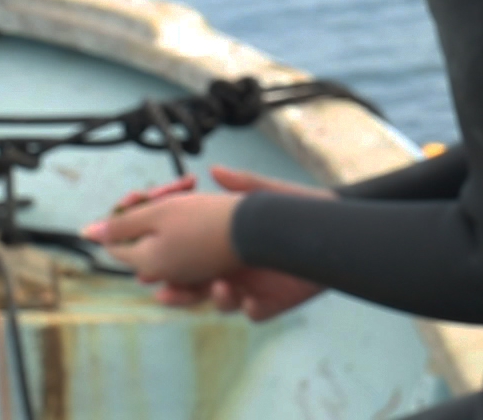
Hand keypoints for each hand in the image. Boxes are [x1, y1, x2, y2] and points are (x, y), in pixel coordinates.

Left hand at [84, 193, 243, 284]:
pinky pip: (189, 247)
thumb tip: (88, 233)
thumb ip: (122, 225)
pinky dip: (191, 224)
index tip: (140, 197)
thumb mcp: (158, 214)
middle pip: (142, 242)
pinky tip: (201, 206)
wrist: (259, 231)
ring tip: (186, 196)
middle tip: (173, 191)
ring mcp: (190, 273)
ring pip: (166, 243)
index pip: (117, 243)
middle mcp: (166, 273)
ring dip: (173, 216)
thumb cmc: (208, 220)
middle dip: (150, 212)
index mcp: (148, 262)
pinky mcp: (211, 268)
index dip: (123, 216)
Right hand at [124, 165, 331, 320]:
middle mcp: (233, 267)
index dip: (166, 262)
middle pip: (194, 286)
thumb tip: (214, 170)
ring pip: (218, 301)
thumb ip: (243, 185)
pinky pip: (252, 312)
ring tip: (218, 287)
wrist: (335, 230)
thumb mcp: (270, 195)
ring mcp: (250, 287)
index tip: (147, 265)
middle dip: (178, 292)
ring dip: (212, 298)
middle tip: (164, 291)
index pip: (187, 256)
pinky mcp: (271, 303)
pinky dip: (247, 307)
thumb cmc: (302, 208)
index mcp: (226, 244)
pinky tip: (249, 300)